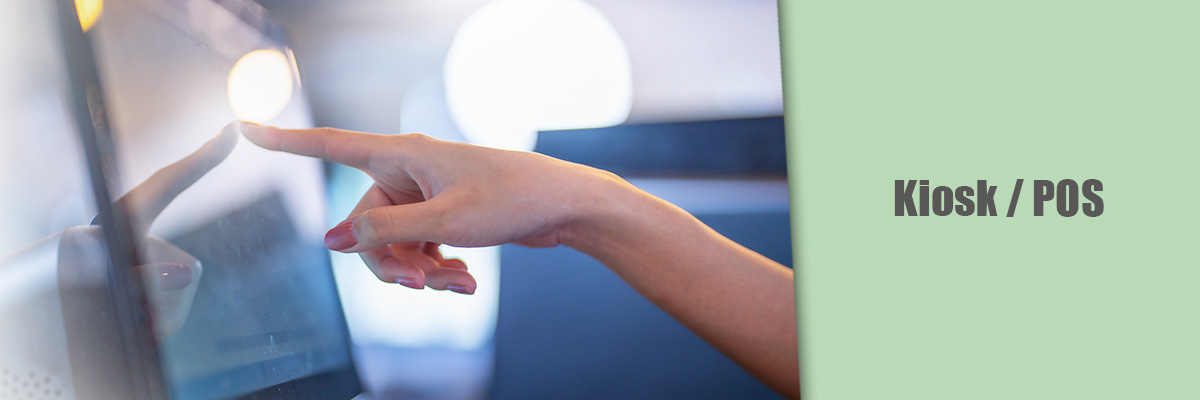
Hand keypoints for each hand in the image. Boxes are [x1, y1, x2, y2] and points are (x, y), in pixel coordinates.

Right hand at [238, 122, 628, 293]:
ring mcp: (424, 195)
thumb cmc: (510, 200)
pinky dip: (436, 269)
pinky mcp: (442, 216)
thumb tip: (334, 240)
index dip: (287, 143)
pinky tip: (465, 280)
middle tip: (420, 283)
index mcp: (402, 155)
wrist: (563, 208)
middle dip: (388, 262)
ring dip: (418, 272)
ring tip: (457, 283)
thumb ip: (384, 230)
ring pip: (392, 245)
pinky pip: (417, 250)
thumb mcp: (443, 221)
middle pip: (363, 226)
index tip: (245, 128)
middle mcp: (407, 171)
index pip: (331, 146)